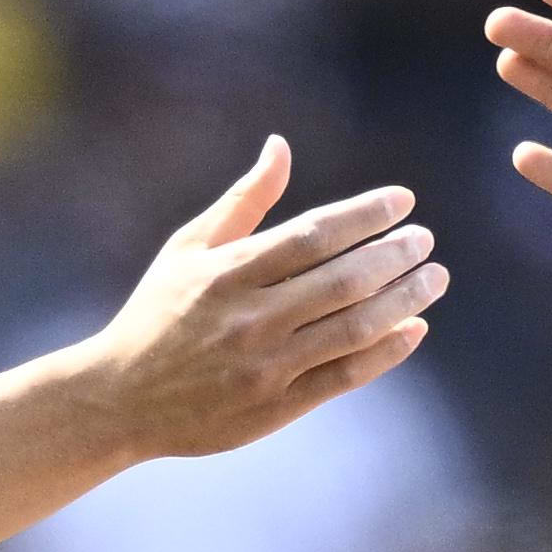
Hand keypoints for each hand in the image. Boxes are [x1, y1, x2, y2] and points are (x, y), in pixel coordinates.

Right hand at [80, 136, 443, 458]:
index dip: (365, 214)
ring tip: (433, 279)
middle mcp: (250, 318)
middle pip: (343, 280)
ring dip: (403, 300)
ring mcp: (265, 366)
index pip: (313, 234)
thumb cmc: (157, 314)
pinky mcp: (276, 406)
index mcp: (228, 272)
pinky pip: (345, 376)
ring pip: (353, 327)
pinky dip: (386, 352)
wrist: (118, 400)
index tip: (403, 201)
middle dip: (394, 255)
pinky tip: (414, 329)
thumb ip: (243, 201)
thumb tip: (281, 145)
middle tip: (425, 240)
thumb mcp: (188, 249)